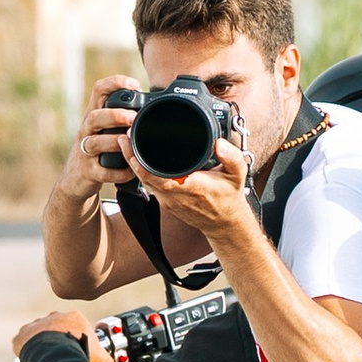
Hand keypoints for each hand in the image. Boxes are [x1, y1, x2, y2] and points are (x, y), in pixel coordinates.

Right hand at [60, 76, 143, 200]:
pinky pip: (102, 172)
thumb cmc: (99, 149)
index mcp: (94, 115)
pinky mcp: (88, 171)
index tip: (133, 84)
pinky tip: (130, 171)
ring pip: (94, 143)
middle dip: (114, 115)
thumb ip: (121, 117)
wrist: (75, 178)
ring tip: (128, 142)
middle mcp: (87, 130)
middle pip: (94, 117)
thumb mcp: (104, 128)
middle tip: (133, 117)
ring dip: (113, 141)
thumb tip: (152, 104)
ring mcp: (85, 151)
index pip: (99, 91)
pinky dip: (117, 172)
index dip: (114, 83)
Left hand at [127, 128, 254, 251]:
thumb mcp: (237, 175)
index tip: (134, 141)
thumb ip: (232, 157)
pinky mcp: (166, 202)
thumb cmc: (229, 198)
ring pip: (144, 181)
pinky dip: (141, 171)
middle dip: (130, 156)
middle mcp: (175, 196)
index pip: (158, 175)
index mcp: (191, 188)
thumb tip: (220, 143)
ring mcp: (168, 201)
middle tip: (123, 137)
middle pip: (144, 176)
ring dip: (133, 163)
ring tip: (126, 143)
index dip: (141, 161)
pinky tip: (137, 158)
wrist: (225, 224)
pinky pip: (149, 185)